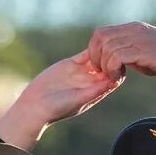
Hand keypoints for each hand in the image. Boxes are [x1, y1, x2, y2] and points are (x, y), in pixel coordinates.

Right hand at [0, 51, 121, 149]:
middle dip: (114, 57)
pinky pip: (86, 53)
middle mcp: (92, 81)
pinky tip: (92, 45)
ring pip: (100, 57)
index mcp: (97, 92)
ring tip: (101, 48)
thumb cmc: (58, 108)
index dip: (119, 69)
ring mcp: (83, 72)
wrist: (36, 104)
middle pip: (111, 65)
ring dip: (103, 51)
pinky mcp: (72, 63)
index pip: (116, 78)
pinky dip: (92, 48)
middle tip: (110, 51)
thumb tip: (112, 82)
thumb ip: (94, 91)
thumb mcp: (78, 100)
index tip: (115, 64)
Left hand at [86, 22, 155, 97]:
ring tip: (113, 77)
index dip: (95, 50)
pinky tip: (120, 78)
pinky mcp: (144, 51)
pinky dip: (113, 70)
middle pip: (100, 38)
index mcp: (133, 28)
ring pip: (107, 48)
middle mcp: (134, 30)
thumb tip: (113, 60)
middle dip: (96, 58)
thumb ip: (129, 53)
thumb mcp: (145, 53)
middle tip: (104, 73)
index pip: (101, 33)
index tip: (101, 67)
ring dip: (105, 66)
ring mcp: (139, 39)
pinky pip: (117, 57)